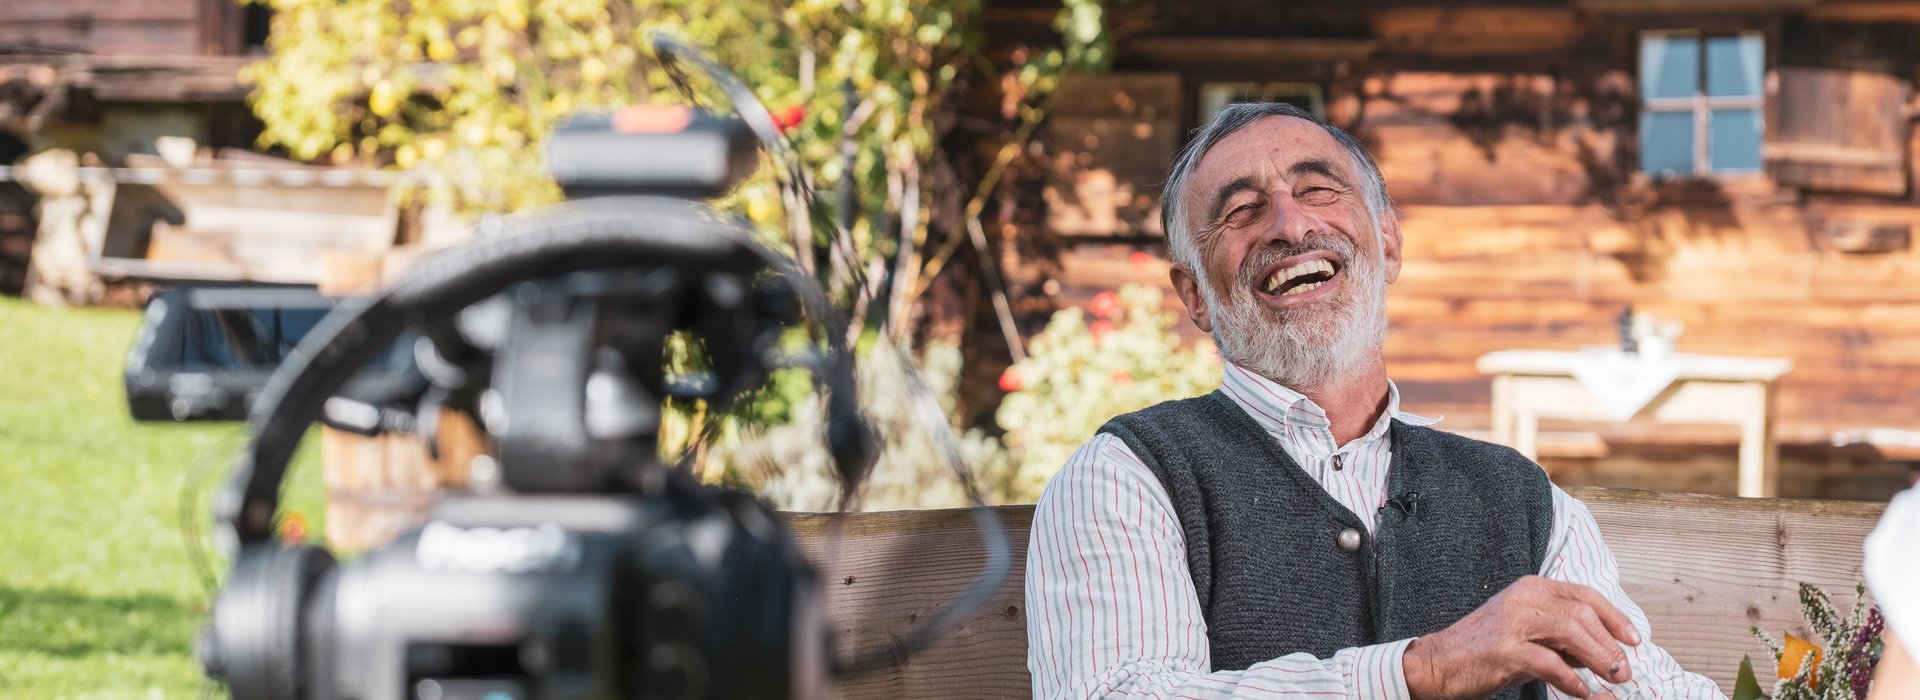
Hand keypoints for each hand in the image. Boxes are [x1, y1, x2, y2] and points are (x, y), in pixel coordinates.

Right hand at [1403, 575, 1642, 699]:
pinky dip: (1572, 680)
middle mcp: (1523, 598)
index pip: (1584, 595)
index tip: (1634, 640)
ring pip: (1572, 633)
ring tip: (1612, 679)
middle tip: (1624, 670)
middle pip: (1583, 615)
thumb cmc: (1482, 649)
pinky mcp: (1505, 650)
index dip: (1615, 618)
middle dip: (1611, 645)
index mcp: (1530, 588)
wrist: (1438, 663)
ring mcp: (1513, 622)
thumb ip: (1559, 635)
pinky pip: (1550, 663)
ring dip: (1599, 659)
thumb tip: (1600, 651)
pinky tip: (1581, 692)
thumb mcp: (1524, 631)